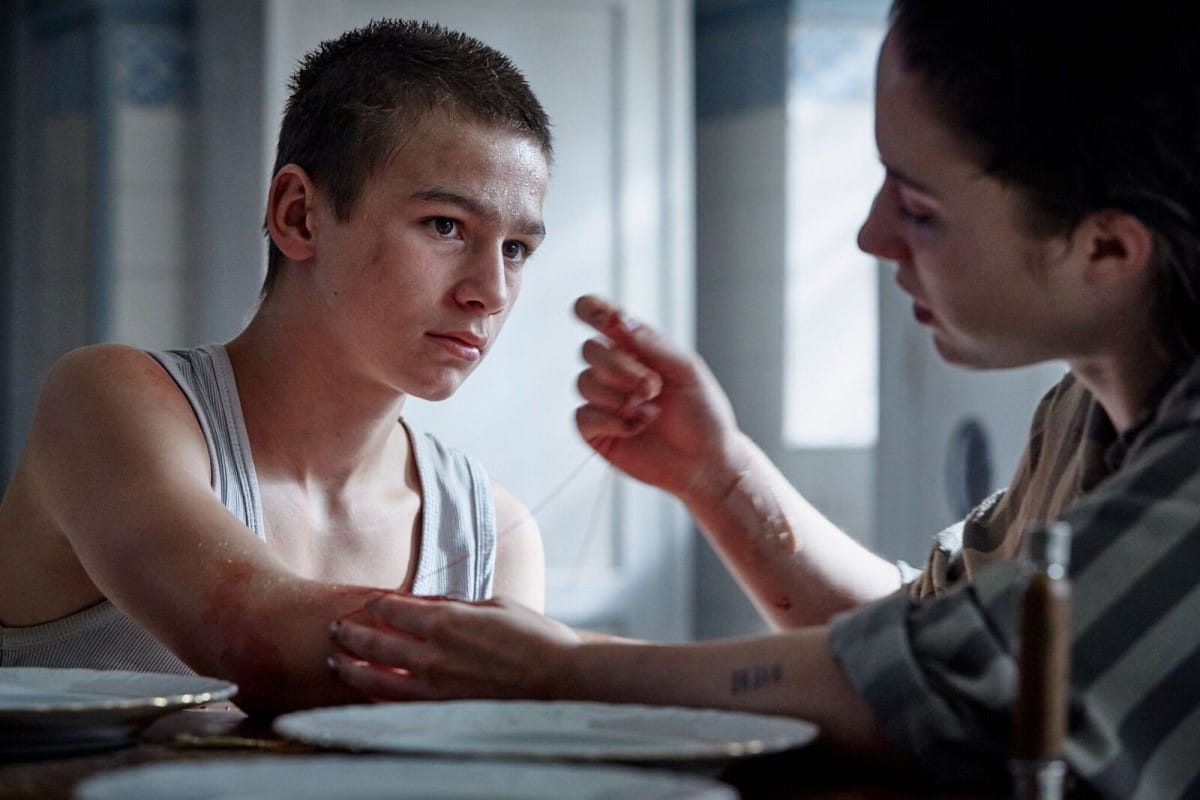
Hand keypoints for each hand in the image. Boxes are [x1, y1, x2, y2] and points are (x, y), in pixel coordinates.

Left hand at [328, 594, 581, 700]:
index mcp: (445, 621)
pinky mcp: (443, 710)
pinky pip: (399, 705)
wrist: (559, 678)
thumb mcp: (495, 606)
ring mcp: (435, 687)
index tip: (368, 603)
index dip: (377, 605)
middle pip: (377, 644)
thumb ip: (458, 607)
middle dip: (352, 635)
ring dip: (353, 670)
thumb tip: (434, 606)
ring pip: (379, 679)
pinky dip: (378, 698)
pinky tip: (368, 694)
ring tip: (336, 664)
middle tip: (335, 630)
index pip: (395, 610)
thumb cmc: (534, 637)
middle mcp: (432, 655)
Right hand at [574, 295, 742, 499]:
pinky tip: (634, 428)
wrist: (706, 463)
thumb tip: (619, 320)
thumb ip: (653, 344)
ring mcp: (604, 402)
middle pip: (590, 350)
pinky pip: (582, 416)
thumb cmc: (703, 415)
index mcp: (637, 349)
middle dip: (619, 368)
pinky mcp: (596, 432)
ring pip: (584, 383)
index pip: (601, 319)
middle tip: (652, 387)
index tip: (594, 313)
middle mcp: (616, 371)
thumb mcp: (687, 371)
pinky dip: (610, 421)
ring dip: (619, 397)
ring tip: (650, 413)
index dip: (590, 310)